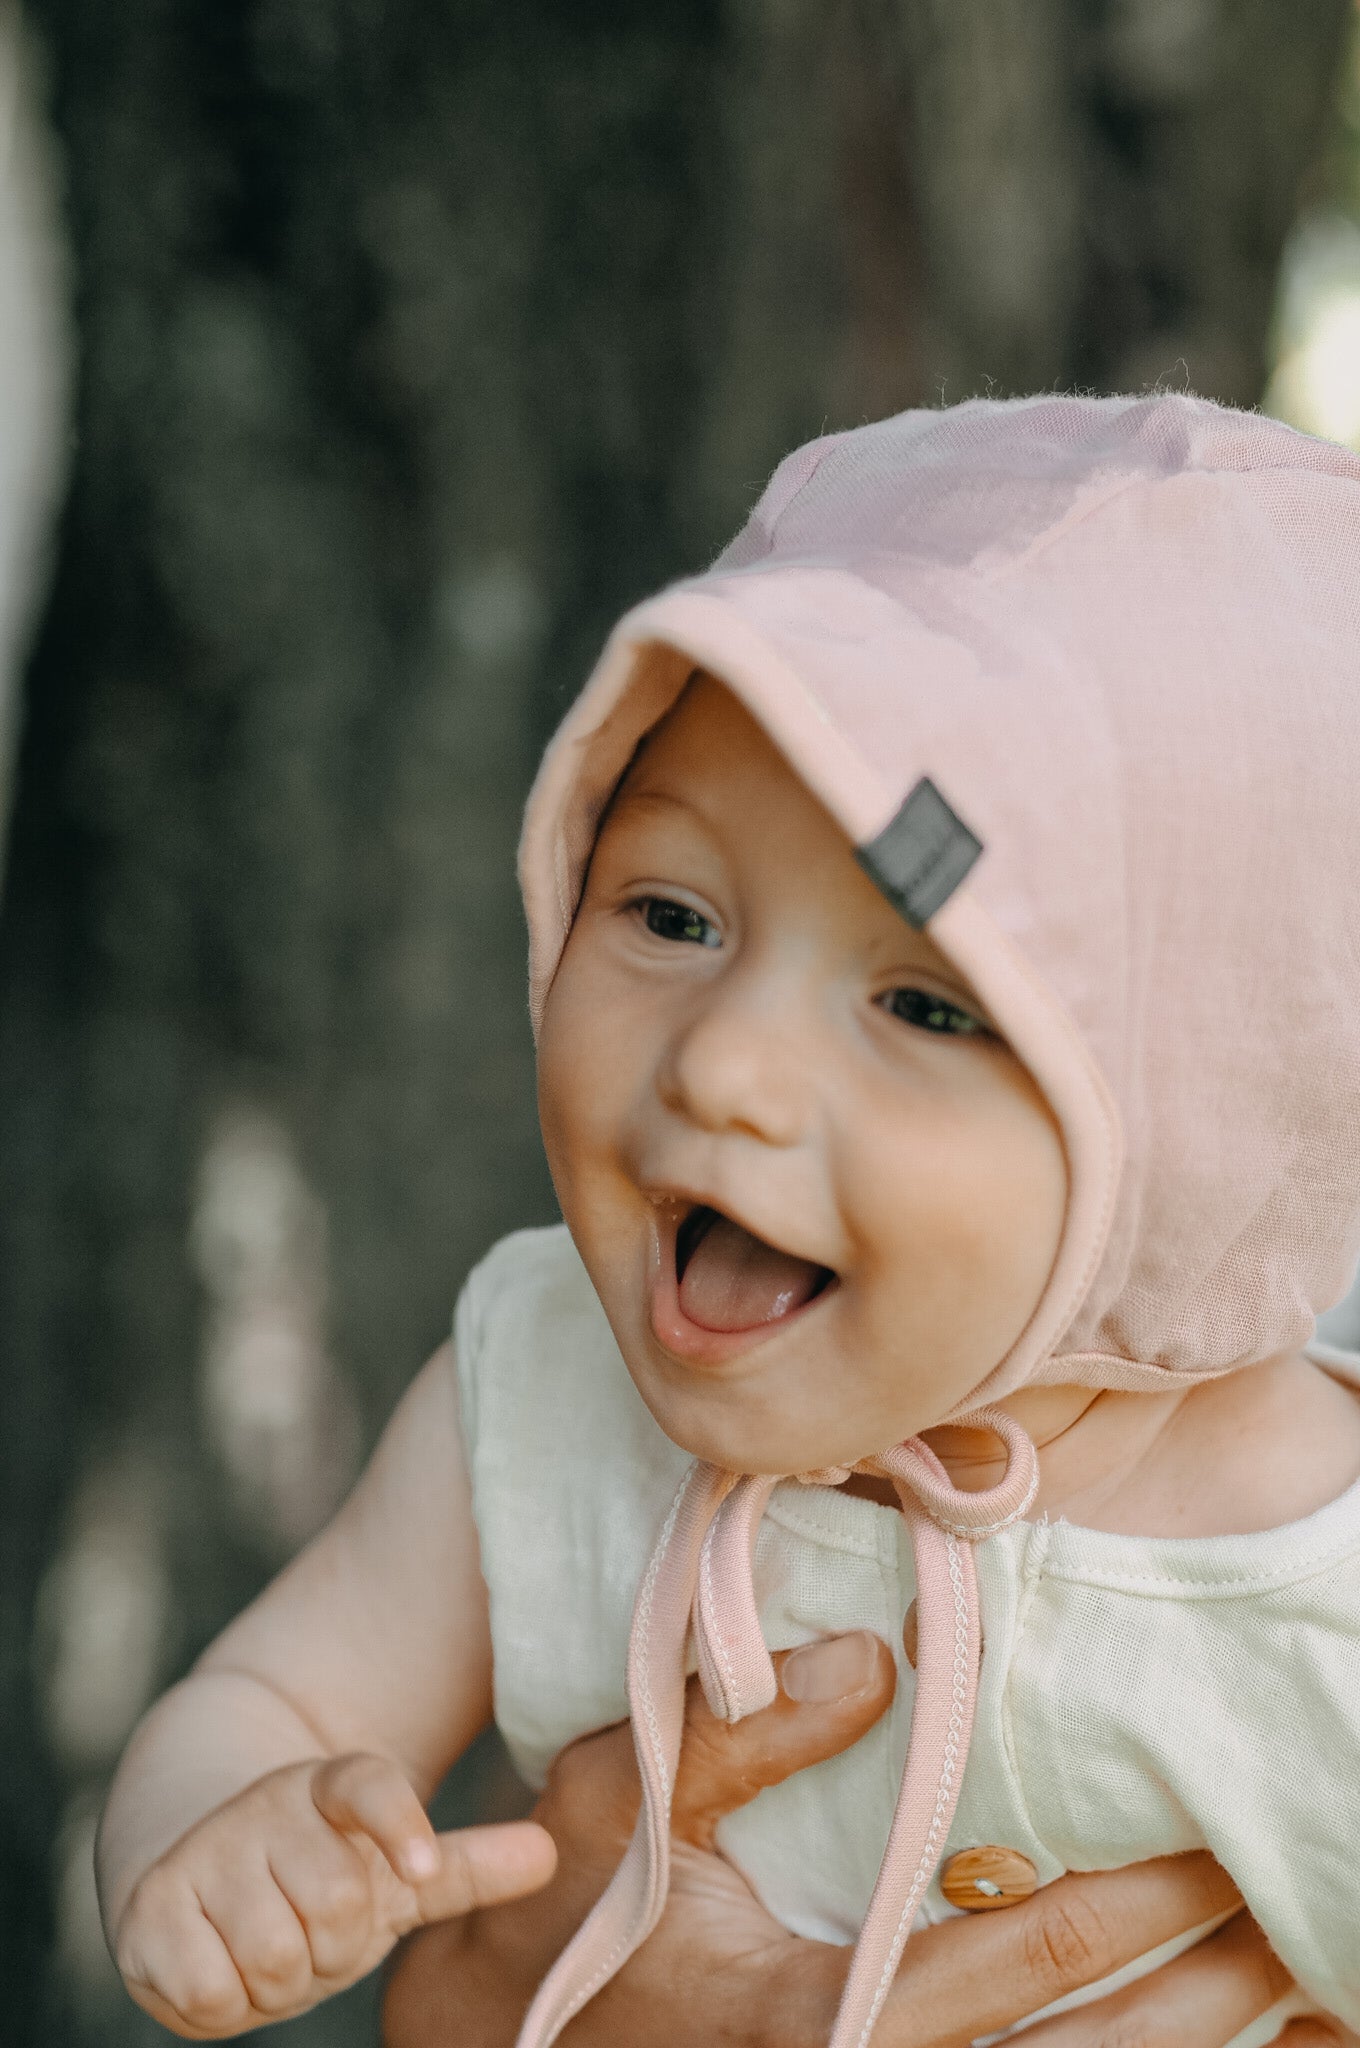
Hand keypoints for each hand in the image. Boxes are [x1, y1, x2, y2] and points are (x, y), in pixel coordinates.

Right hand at [113, 1751, 555, 2038]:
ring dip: (283, 1980)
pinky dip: (227, 2002)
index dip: (399, 1824)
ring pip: (274, 1954)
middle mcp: (268, 1805)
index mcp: (330, 1784)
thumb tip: (550, 1855)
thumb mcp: (392, 1869)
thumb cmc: (313, 1876)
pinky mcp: (149, 1909)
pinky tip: (223, 1970)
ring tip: (272, 1950)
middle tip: (315, 1938)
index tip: (417, 1865)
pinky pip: (212, 1992)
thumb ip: (466, 1865)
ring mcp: (204, 1851)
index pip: (370, 1785)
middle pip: (335, 1905)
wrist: (188, 1862)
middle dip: (335, 1948)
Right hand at [382, 1631, 1355, 2047]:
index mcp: (815, 2018)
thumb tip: (881, 1660)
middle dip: (1196, 1989)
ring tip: (1279, 1984)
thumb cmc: (548, 1911)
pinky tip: (1161, 2032)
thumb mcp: (619, 1797)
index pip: (1013, 1953)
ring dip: (1176, 2038)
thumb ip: (743, 1728)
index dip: (1131, 1900)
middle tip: (1289, 1921)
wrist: (483, 2034)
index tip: (1211, 1842)